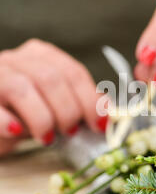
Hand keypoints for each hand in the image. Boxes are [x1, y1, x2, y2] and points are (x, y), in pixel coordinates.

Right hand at [0, 39, 106, 155]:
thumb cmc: (21, 116)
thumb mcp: (53, 108)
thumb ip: (77, 104)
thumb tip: (108, 111)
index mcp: (41, 56)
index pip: (72, 72)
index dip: (90, 100)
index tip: (100, 124)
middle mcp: (17, 59)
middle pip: (50, 78)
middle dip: (67, 110)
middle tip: (70, 132)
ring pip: (22, 88)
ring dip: (41, 118)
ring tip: (47, 137)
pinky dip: (7, 121)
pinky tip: (15, 131)